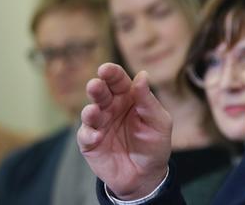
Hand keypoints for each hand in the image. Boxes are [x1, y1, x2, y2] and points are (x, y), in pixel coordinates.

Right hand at [77, 63, 171, 199]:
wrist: (146, 175)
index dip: (112, 73)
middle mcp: (111, 107)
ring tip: (93, 111)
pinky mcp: (90, 143)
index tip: (106, 69)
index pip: (119, 81)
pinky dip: (89, 134)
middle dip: (96, 88)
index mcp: (129, 98)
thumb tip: (142, 75)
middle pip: (101, 93)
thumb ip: (148, 101)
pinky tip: (97, 136)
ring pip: (90, 112)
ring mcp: (99, 124)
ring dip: (90, 111)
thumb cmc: (154, 144)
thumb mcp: (158, 122)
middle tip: (95, 85)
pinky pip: (86, 136)